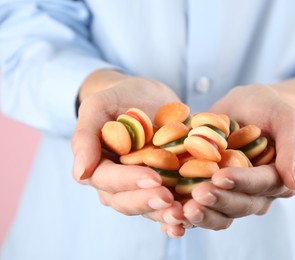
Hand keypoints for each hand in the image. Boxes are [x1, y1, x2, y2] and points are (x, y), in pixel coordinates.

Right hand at [71, 70, 185, 233]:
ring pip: (148, 208)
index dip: (128, 181)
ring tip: (183, 215)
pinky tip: (193, 217)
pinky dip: (180, 211)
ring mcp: (141, 187)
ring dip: (164, 214)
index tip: (153, 178)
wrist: (147, 97)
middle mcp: (117, 183)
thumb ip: (85, 136)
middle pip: (126, 201)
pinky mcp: (164, 186)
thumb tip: (80, 173)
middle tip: (169, 200)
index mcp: (97, 166)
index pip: (108, 180)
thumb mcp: (98, 106)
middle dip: (147, 202)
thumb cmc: (119, 98)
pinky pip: (169, 203)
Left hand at [182, 84, 294, 229]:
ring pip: (220, 214)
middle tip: (196, 195)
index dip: (241, 183)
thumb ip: (293, 147)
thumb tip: (294, 181)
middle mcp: (256, 193)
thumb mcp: (286, 119)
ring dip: (202, 214)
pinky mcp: (213, 192)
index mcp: (277, 179)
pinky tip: (170, 213)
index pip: (261, 185)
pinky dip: (186, 214)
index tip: (220, 176)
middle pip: (240, 205)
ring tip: (181, 210)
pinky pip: (201, 208)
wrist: (247, 106)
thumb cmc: (269, 108)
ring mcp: (233, 195)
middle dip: (218, 201)